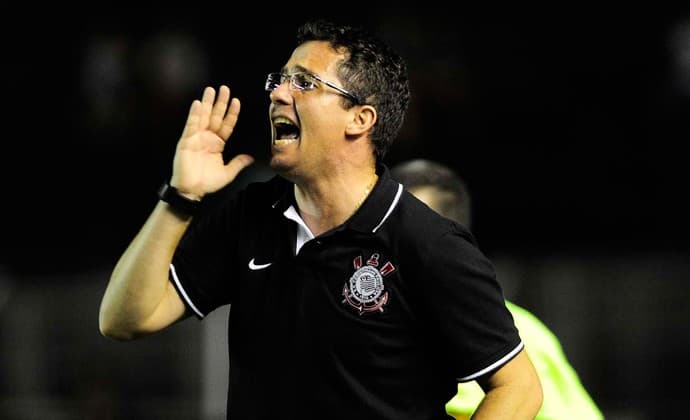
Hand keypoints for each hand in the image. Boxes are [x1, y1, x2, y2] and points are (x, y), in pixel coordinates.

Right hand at [171, 85, 253, 199]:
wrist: (192, 191)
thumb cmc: (207, 183)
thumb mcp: (228, 173)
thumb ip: (238, 163)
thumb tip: (250, 158)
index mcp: (217, 144)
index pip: (227, 125)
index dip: (231, 113)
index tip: (237, 101)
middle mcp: (207, 138)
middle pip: (215, 116)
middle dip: (220, 103)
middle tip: (225, 89)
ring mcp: (196, 138)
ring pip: (203, 117)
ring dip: (207, 103)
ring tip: (210, 90)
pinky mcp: (186, 141)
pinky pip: (191, 125)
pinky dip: (194, 114)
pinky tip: (197, 104)